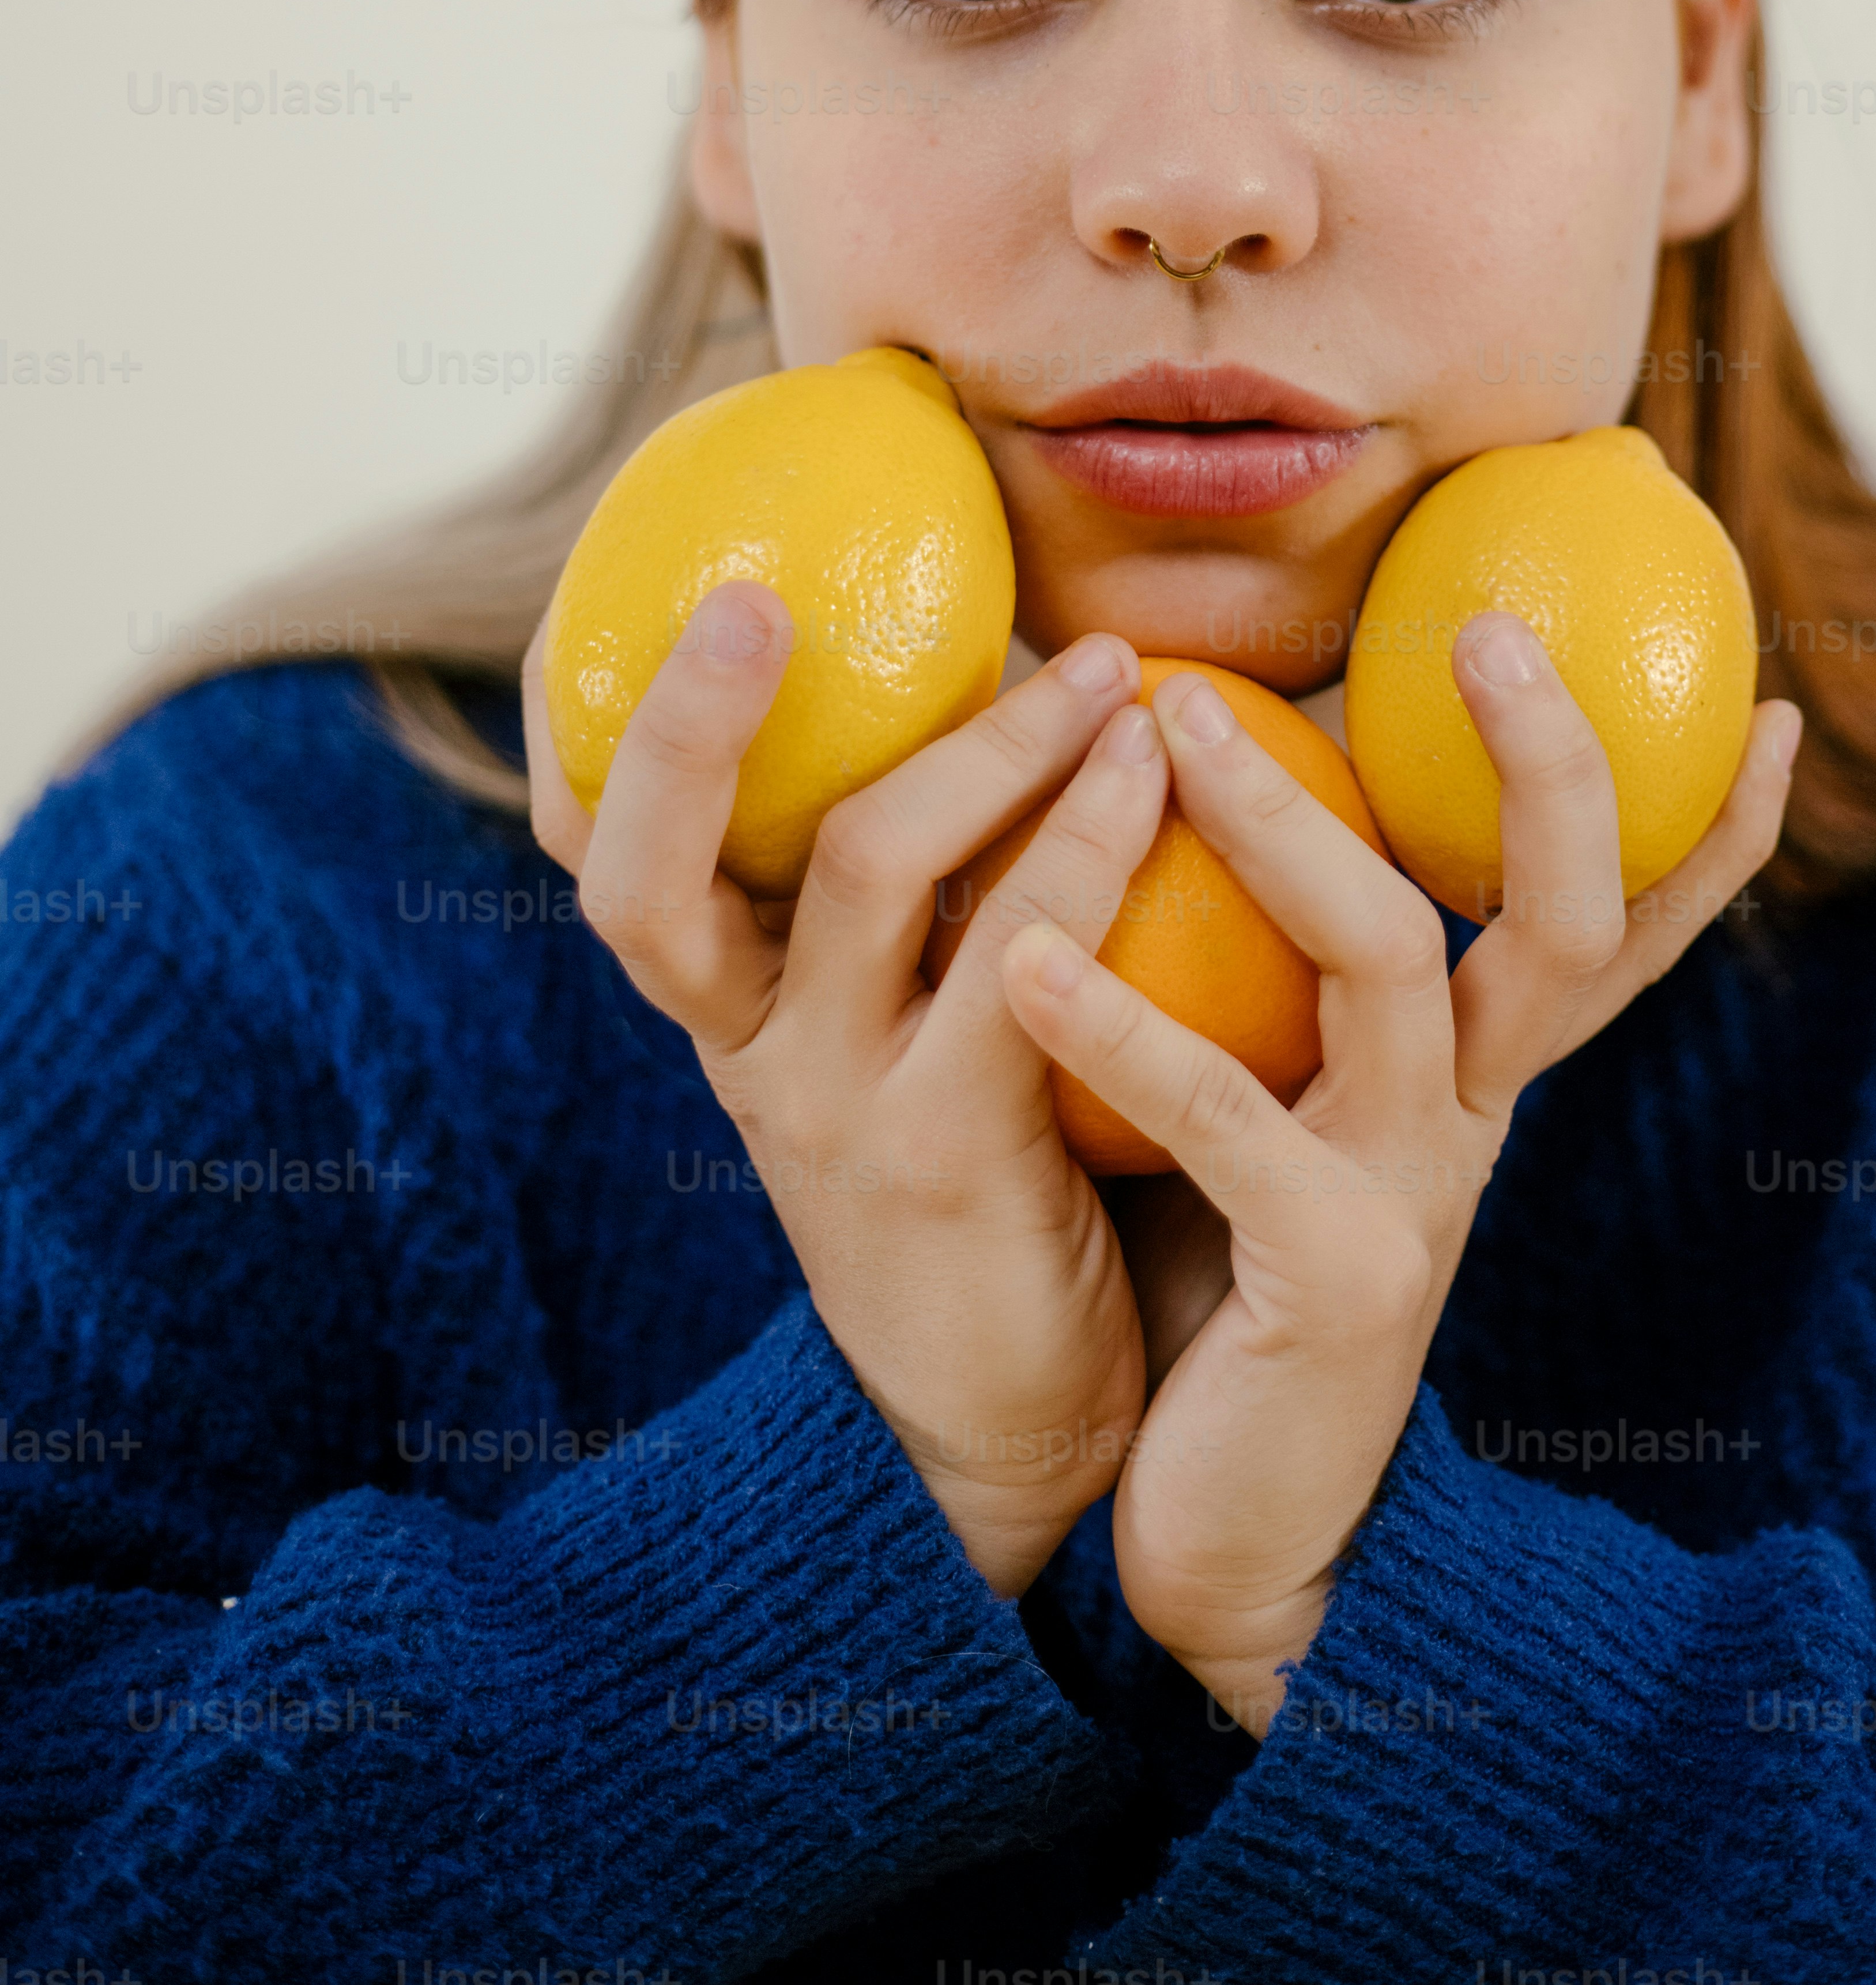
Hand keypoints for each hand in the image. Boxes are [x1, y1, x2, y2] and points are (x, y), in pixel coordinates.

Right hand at [523, 585, 1175, 1596]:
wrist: (1003, 1432)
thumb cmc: (977, 1170)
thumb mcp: (898, 1029)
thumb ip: (915, 892)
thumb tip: (985, 663)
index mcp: (726, 1001)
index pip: (597, 848)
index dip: (588, 720)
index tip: (634, 578)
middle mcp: (746, 1043)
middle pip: (649, 863)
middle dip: (688, 718)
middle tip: (760, 593)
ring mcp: (831, 1103)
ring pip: (859, 867)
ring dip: (987, 743)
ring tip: (1099, 667)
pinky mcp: (945, 1154)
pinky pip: (1011, 964)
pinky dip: (1085, 852)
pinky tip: (1151, 780)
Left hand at [999, 619, 1801, 1727]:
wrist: (1233, 1550)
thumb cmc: (1237, 1290)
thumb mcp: (1304, 1116)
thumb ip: (1304, 992)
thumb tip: (1255, 794)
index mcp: (1479, 1078)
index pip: (1627, 929)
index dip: (1712, 828)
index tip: (1774, 702)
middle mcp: (1473, 1119)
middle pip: (1559, 915)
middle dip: (1548, 764)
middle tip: (1490, 629)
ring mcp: (1412, 1196)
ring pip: (1389, 961)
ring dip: (1285, 822)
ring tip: (1180, 717)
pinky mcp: (1325, 1278)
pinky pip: (1222, 1118)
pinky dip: (1118, 1025)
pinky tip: (1023, 953)